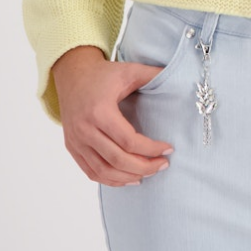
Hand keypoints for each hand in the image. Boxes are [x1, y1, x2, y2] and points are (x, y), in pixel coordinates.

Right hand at [51, 45, 174, 185]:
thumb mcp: (129, 70)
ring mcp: (76, 141)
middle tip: (163, 165)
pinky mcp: (72, 147)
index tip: (169, 149)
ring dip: (128, 177)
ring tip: (148, 173)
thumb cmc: (103, 74)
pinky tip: (128, 178)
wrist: (72, 75)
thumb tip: (179, 77)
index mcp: (100, 111)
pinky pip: (91, 172)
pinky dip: (110, 180)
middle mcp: (85, 129)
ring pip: (103, 171)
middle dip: (144, 167)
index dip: (151, 149)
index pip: (129, 141)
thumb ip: (153, 74)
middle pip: (117, 160)